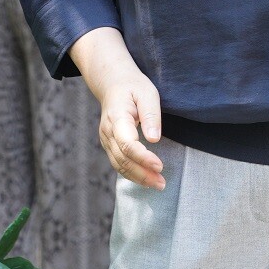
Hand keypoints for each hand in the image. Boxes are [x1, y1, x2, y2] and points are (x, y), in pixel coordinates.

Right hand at [94, 67, 164, 190]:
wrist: (113, 84)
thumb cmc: (133, 87)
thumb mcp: (147, 93)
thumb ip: (151, 115)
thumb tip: (154, 139)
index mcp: (117, 116)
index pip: (127, 143)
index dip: (143, 158)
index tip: (160, 166)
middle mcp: (108, 131)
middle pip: (122, 159)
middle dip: (143, 174)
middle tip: (162, 183)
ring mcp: (106, 139)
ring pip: (119, 165)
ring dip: (138, 177)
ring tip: (158, 184)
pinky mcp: (109, 144)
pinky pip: (118, 163)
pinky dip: (131, 174)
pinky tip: (146, 179)